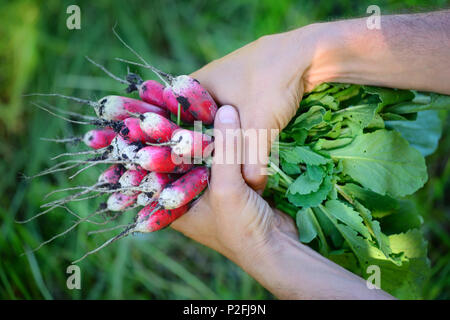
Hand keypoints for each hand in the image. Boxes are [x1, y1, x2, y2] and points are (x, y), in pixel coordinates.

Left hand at [171, 105, 392, 299]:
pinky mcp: (232, 186)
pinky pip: (226, 161)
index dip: (158, 142)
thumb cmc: (241, 227)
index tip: (156, 115)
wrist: (277, 247)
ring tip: (206, 107)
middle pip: (184, 158)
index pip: (158, 166)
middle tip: (186, 105)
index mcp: (173, 203)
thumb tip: (226, 110)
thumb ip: (226, 149)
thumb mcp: (227, 188)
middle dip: (188, 135)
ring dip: (211, 138)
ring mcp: (211, 190)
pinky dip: (230, 147)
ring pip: (207, 157)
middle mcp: (188, 195)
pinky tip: (230, 124)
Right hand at [190, 26, 322, 190]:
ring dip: (222, 140)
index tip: (187, 171)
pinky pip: (232, 117)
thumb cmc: (273, 84)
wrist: (309, 55)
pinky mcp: (243, 90)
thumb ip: (251, 160)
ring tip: (223, 166)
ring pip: (216, 121)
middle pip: (195, 123)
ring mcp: (224, 85)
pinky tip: (241, 149)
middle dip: (203, 148)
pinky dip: (236, 132)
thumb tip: (251, 188)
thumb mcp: (259, 126)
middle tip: (207, 174)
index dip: (181, 147)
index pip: (176, 121)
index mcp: (195, 85)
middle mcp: (204, 84)